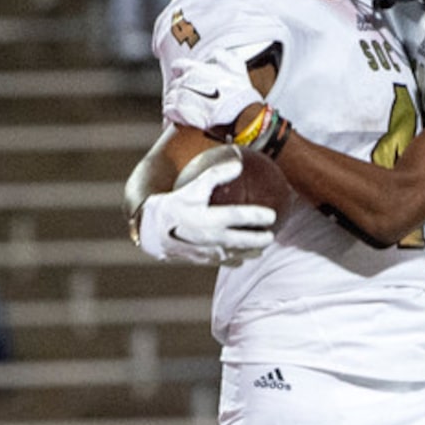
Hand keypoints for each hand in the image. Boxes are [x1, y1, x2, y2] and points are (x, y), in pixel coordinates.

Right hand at [135, 152, 275, 265]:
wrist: (152, 230)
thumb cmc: (175, 204)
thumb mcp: (194, 186)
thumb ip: (216, 174)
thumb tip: (239, 162)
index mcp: (208, 218)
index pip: (239, 217)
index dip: (257, 216)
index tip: (272, 215)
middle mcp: (210, 237)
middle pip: (243, 241)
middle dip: (260, 240)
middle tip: (271, 235)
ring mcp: (208, 252)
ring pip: (237, 255)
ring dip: (251, 252)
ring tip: (261, 248)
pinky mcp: (204, 261)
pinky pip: (225, 262)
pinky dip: (237, 259)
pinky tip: (243, 256)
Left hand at [164, 54, 263, 137]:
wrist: (244, 118)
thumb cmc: (242, 96)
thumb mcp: (237, 68)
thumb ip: (222, 56)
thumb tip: (213, 53)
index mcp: (196, 68)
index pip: (178, 66)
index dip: (181, 73)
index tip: (187, 80)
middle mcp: (187, 81)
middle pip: (174, 84)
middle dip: (180, 90)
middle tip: (191, 98)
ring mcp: (183, 97)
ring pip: (170, 97)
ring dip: (176, 103)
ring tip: (187, 109)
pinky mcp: (181, 114)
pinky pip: (169, 111)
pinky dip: (173, 114)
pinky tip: (181, 117)